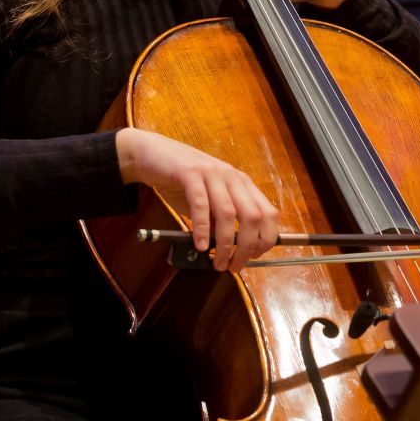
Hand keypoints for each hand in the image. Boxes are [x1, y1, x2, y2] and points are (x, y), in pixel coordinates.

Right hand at [116, 128, 280, 272]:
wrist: (151, 154)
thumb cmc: (181, 181)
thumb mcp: (208, 201)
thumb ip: (219, 220)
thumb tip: (230, 249)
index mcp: (241, 183)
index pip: (268, 213)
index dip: (266, 238)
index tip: (254, 257)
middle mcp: (231, 176)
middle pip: (253, 216)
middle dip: (247, 247)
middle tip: (235, 266)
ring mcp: (212, 173)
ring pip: (228, 213)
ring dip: (225, 244)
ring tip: (218, 262)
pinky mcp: (189, 173)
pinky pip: (200, 204)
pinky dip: (202, 228)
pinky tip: (200, 245)